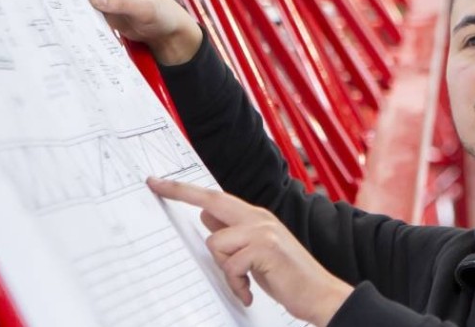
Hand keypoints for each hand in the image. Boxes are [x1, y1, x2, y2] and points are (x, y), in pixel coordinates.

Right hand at [80, 0, 204, 64]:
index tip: (75, 10)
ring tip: (80, 28)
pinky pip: (87, 13)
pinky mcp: (103, 8)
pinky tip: (86, 31)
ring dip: (81, 14)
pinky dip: (86, 21)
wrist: (168, 32)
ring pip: (82, 2)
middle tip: (76, 22)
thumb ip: (121, 2)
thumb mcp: (145, 9)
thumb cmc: (164, 15)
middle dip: (78, 4)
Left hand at [147, 177, 354, 326]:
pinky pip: (231, 265)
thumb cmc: (288, 276)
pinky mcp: (266, 248)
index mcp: (256, 217)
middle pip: (212, 200)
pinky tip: (249, 291)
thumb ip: (234, 234)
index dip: (185, 190)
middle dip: (179, 192)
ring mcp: (263, 231)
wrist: (320, 293)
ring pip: (216, 244)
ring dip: (224, 270)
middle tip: (154, 185)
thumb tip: (206, 217)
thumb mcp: (257, 252)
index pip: (215, 197)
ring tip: (242, 283)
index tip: (159, 182)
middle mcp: (258, 218)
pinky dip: (236, 283)